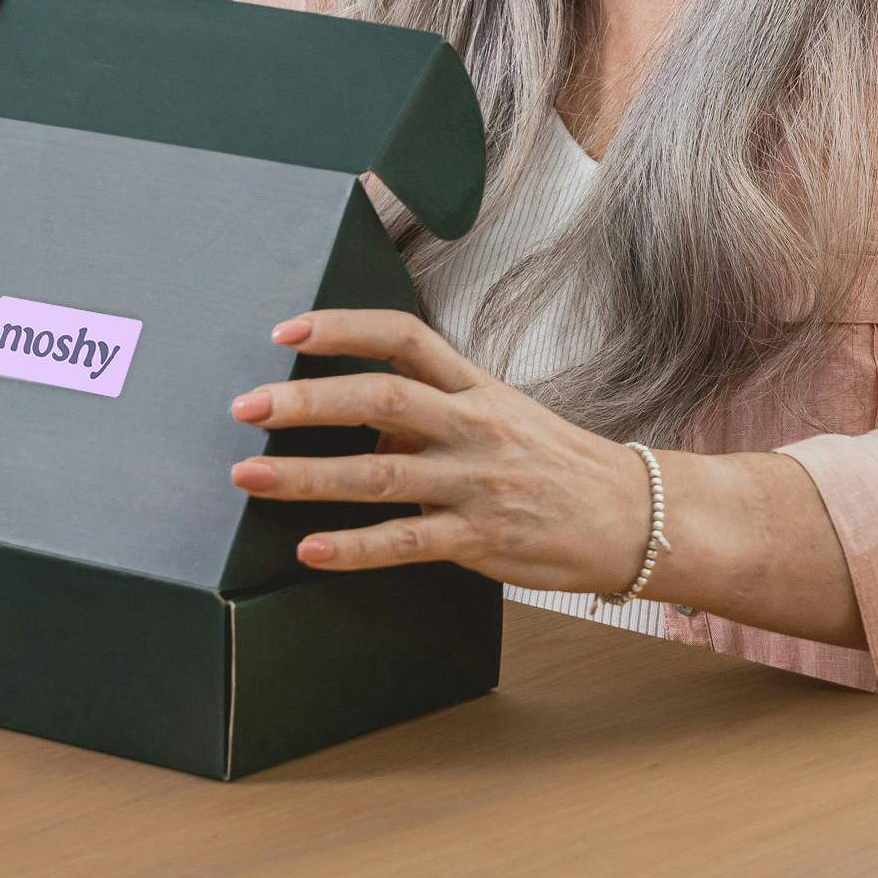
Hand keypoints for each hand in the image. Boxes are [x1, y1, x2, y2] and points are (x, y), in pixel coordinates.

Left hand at [227, 309, 654, 593]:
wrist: (631, 515)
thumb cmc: (553, 462)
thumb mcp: (499, 414)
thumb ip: (430, 410)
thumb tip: (354, 410)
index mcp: (475, 385)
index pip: (404, 338)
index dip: (343, 328)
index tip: (287, 331)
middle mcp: (473, 425)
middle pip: (381, 399)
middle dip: (307, 401)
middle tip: (246, 407)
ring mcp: (476, 483)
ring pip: (380, 474)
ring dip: (308, 476)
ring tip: (249, 478)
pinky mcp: (481, 539)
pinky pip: (406, 543)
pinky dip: (354, 548)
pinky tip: (311, 549)